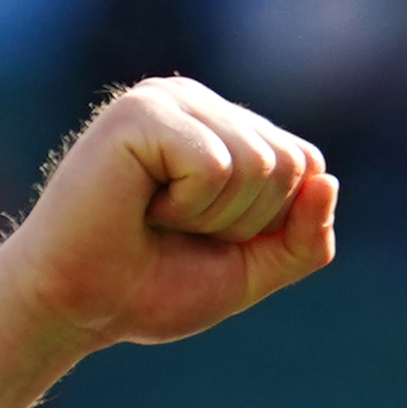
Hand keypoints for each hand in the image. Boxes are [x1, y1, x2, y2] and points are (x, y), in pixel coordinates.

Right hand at [0, 77, 337, 353]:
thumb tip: (328, 180)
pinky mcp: (141, 112)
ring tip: (157, 217)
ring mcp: (168, 99)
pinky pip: (217, 166)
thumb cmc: (152, 287)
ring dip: (213, 218)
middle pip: (289, 165)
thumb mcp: (251, 271)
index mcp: (225, 127)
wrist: (79, 308)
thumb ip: (304, 237)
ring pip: (259, 164)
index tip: (207, 239)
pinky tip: (140, 204)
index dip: (267, 226)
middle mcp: (199, 102)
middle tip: (177, 230)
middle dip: (243, 223)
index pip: (306, 167)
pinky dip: (187, 207)